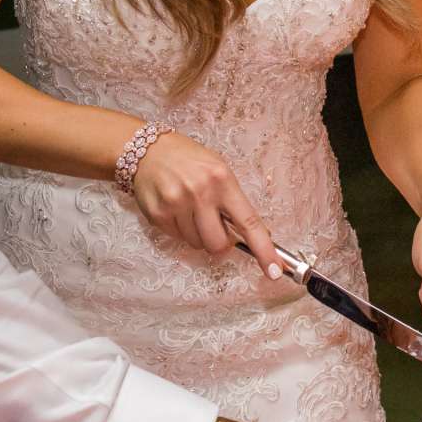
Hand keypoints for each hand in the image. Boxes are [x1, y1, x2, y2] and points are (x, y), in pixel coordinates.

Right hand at [128, 130, 282, 274]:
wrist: (147, 150)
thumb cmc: (189, 160)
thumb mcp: (218, 170)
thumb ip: (232, 201)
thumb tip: (248, 236)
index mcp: (222, 180)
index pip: (249, 222)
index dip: (264, 249)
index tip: (275, 271)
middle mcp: (200, 193)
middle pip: (219, 244)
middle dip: (220, 243)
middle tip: (214, 225)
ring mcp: (177, 204)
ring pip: (197, 244)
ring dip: (197, 234)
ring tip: (190, 209)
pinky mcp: (158, 214)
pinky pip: (177, 238)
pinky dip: (180, 230)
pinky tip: (175, 209)